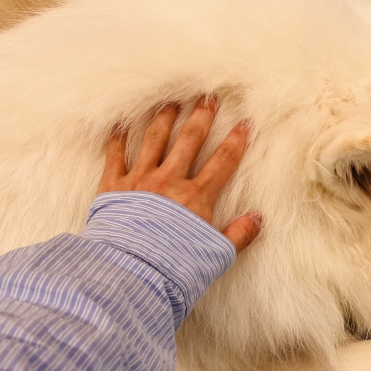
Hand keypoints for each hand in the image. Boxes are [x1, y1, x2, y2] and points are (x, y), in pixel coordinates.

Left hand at [97, 95, 260, 252]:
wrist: (130, 273)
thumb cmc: (174, 268)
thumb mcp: (214, 255)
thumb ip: (238, 235)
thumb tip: (258, 219)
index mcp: (196, 197)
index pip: (222, 162)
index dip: (236, 141)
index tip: (244, 123)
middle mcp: (169, 181)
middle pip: (189, 141)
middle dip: (201, 117)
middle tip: (208, 98)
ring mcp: (140, 181)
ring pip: (154, 140)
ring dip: (165, 118)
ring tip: (171, 102)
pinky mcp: (112, 187)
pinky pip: (115, 156)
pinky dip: (118, 139)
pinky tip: (121, 124)